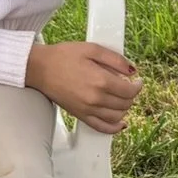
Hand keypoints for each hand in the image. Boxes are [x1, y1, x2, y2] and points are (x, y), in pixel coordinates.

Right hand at [26, 41, 141, 133]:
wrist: (40, 68)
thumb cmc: (63, 56)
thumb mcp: (92, 49)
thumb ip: (115, 59)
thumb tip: (132, 70)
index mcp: (101, 80)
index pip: (130, 90)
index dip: (137, 86)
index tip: (137, 81)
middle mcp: (95, 98)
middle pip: (125, 104)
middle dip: (131, 95)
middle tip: (128, 86)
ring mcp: (87, 109)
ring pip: (117, 116)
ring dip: (124, 108)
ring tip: (122, 98)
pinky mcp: (80, 115)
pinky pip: (101, 127)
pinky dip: (114, 128)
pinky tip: (120, 123)